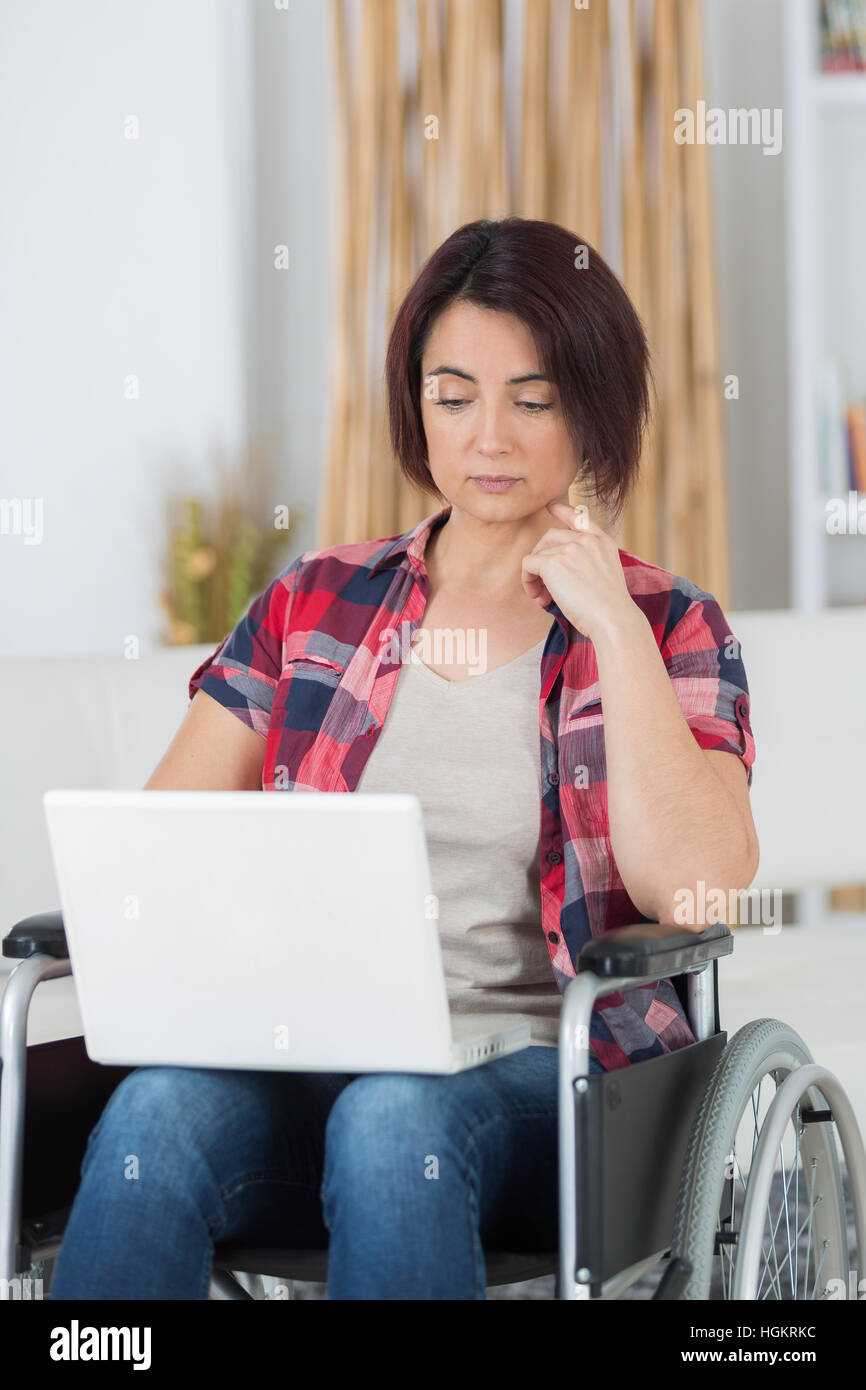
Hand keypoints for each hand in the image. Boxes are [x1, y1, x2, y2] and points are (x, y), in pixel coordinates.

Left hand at [520, 500, 634, 641]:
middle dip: (542, 560)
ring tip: (543, 597)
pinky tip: (538, 598)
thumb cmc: (610, 609)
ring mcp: (570, 548)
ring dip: (534, 575)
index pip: (580, 517)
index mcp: (603, 542)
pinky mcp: (553, 562)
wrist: (614, 620)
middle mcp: (587, 540)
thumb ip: (588, 562)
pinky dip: (527, 581)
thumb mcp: (606, 575)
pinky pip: (528, 565)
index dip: (562, 510)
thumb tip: (555, 565)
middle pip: (549, 537)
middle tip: (545, 588)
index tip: (550, 506)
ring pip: (538, 553)